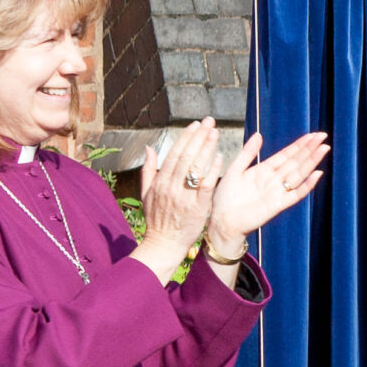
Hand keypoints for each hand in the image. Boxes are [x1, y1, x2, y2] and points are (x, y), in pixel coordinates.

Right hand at [129, 119, 223, 281]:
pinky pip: (205, 187)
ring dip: (206, 148)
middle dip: (198, 137)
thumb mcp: (146, 194)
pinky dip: (211, 172)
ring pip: (195, 168)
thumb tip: (149, 148)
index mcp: (160, 181)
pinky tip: (220, 158)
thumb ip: (148, 170)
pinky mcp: (196, 209)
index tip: (195, 124)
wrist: (163, 244)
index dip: (185, 137)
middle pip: (186, 156)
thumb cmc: (157, 220)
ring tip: (215, 133)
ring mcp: (183, 197)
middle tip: (209, 121)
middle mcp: (171, 186)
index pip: (174, 153)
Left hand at [203, 131, 331, 257]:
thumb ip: (247, 153)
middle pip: (296, 162)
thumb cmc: (225, 198)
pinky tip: (317, 174)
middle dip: (309, 149)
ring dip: (311, 161)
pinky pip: (296, 194)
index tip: (312, 135)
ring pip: (299, 173)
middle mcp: (274, 180)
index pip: (286, 155)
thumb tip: (259, 135)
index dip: (299, 145)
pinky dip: (307, 185)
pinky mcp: (278, 205)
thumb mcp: (235, 169)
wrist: (222, 221)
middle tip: (323, 137)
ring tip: (324, 149)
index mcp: (264, 171)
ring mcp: (278, 192)